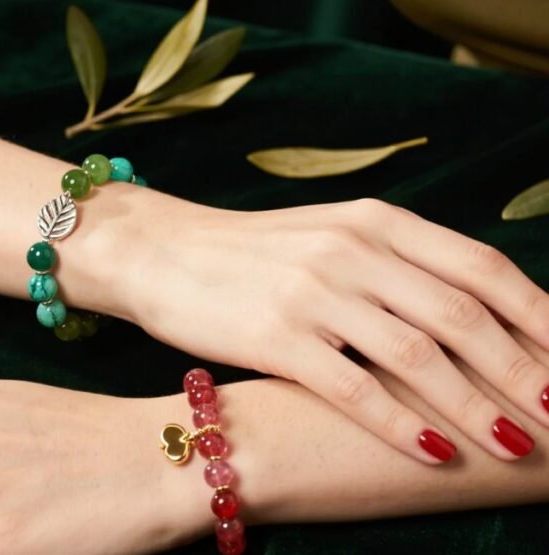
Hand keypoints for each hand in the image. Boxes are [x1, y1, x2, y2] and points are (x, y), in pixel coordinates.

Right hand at [116, 194, 548, 462]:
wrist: (162, 252)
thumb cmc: (254, 253)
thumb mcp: (332, 235)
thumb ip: (399, 262)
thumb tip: (477, 314)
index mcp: (376, 221)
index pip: (480, 267)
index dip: (538, 316)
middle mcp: (352, 250)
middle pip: (462, 316)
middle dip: (523, 372)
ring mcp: (313, 291)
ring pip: (418, 356)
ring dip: (474, 406)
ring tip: (514, 445)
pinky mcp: (274, 335)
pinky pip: (352, 387)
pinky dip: (398, 424)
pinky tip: (430, 452)